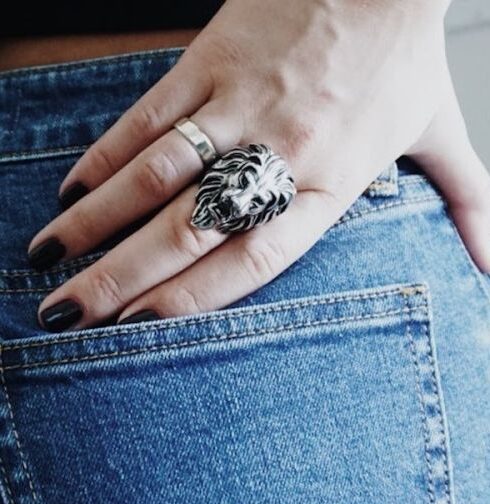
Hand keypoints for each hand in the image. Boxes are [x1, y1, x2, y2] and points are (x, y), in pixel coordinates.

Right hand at [27, 0, 489, 331]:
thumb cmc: (403, 57)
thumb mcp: (440, 134)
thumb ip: (469, 204)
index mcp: (330, 182)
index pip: (250, 260)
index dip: (190, 300)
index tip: (139, 329)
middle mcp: (277, 151)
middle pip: (187, 228)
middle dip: (121, 278)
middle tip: (69, 317)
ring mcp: (236, 104)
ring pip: (153, 175)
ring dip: (95, 223)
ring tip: (47, 264)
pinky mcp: (208, 62)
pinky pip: (146, 117)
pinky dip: (104, 156)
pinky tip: (71, 192)